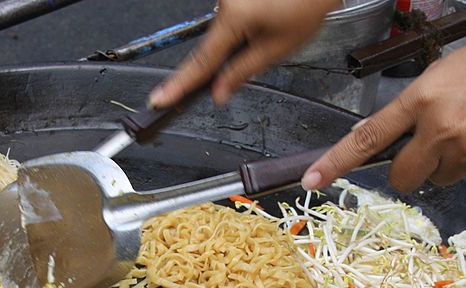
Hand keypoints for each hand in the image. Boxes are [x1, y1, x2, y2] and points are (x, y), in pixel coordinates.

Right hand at [149, 0, 337, 107]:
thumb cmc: (306, 4)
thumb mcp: (277, 48)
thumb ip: (242, 73)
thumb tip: (219, 93)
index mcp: (233, 18)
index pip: (201, 62)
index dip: (180, 84)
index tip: (160, 99)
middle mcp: (225, 1)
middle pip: (215, 44)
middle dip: (233, 54)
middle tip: (263, 44)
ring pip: (226, 29)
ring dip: (243, 36)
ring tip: (273, 25)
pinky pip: (233, 15)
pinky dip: (247, 22)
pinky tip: (269, 16)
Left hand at [302, 34, 465, 192]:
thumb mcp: (443, 74)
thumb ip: (411, 107)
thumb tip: (383, 140)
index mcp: (423, 99)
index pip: (369, 137)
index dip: (337, 161)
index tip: (313, 179)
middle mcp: (442, 129)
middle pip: (403, 176)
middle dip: (409, 169)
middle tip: (431, 145)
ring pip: (438, 179)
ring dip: (446, 163)